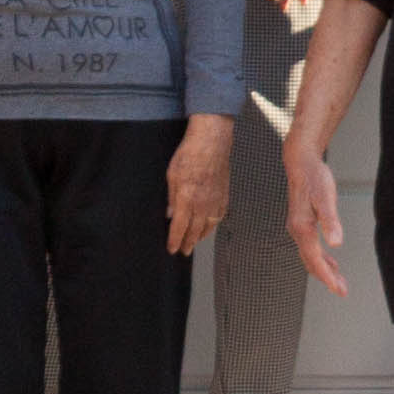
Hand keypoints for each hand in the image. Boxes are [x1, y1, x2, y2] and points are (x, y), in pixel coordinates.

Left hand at [166, 115, 234, 254]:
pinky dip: (213, 225)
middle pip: (194, 231)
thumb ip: (171, 197)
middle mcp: (202, 204)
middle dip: (188, 243)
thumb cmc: (190, 154)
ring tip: (194, 242)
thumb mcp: (172, 175)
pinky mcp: (224, 195)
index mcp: (186, 199)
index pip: (179, 227)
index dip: (175, 240)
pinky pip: (219, 216)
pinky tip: (209, 226)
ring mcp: (215, 200)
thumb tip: (169, 214)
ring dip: (200, 237)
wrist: (212, 141)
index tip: (172, 249)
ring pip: (209, 226)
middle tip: (184, 251)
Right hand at [285, 142, 348, 296]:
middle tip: (341, 290)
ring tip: (338, 281)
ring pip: (310, 256)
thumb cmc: (314, 178)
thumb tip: (336, 243)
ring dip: (324, 270)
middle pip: (311, 262)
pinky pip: (310, 247)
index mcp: (302, 227)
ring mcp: (298, 227)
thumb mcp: (326, 198)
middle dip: (326, 278)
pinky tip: (330, 261)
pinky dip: (320, 258)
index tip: (338, 289)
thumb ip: (330, 221)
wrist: (301, 162)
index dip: (327, 276)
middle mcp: (297, 230)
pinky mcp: (302, 223)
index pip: (315, 259)